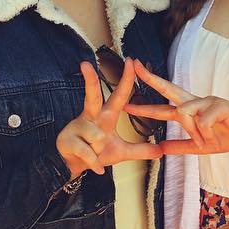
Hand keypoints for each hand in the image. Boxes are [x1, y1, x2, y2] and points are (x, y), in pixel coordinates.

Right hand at [56, 60, 163, 177]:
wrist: (74, 166)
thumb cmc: (97, 152)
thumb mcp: (121, 152)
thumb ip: (140, 150)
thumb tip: (160, 151)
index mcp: (105, 116)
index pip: (117, 95)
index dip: (125, 79)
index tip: (130, 61)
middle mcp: (91, 117)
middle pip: (92, 96)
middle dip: (89, 80)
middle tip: (85, 63)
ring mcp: (77, 127)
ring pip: (97, 136)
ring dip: (100, 151)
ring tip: (96, 154)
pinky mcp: (67, 140)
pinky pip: (89, 153)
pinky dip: (95, 164)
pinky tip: (96, 167)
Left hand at [126, 59, 228, 155]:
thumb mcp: (201, 146)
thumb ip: (181, 146)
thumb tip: (160, 147)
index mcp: (191, 111)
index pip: (163, 106)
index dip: (144, 106)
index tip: (126, 103)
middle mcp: (196, 102)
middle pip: (168, 88)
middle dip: (151, 78)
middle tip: (135, 66)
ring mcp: (207, 100)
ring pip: (184, 113)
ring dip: (193, 132)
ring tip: (207, 141)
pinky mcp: (219, 104)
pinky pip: (202, 121)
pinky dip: (206, 134)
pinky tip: (215, 137)